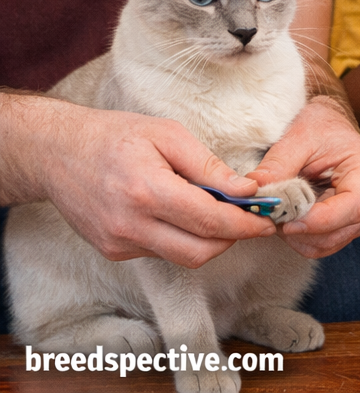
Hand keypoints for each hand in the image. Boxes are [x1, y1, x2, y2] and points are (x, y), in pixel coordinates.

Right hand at [36, 101, 274, 266]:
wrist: (58, 153)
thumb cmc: (116, 135)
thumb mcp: (169, 135)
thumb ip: (209, 167)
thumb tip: (247, 190)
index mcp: (147, 192)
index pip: (210, 222)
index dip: (245, 224)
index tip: (268, 218)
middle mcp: (131, 226)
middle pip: (200, 252)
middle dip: (234, 238)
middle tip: (254, 219)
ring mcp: (119, 244)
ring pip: (183, 257)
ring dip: (210, 240)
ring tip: (224, 212)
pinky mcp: (113, 252)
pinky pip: (162, 252)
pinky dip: (184, 238)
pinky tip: (187, 213)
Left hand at [247, 97, 359, 257]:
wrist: (327, 126)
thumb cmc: (320, 126)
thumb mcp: (299, 137)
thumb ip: (279, 164)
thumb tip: (255, 189)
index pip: (353, 207)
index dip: (320, 220)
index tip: (288, 222)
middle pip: (341, 230)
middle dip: (303, 230)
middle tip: (271, 217)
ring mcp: (358, 214)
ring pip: (329, 243)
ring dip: (299, 237)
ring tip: (276, 215)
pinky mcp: (343, 223)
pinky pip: (322, 244)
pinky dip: (300, 239)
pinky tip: (285, 220)